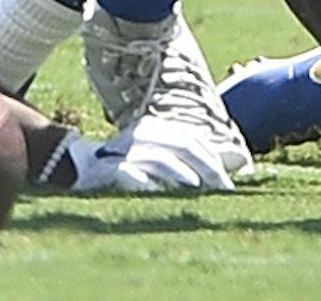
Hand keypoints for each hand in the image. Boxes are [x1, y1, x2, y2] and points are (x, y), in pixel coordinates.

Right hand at [50, 119, 239, 192]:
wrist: (78, 167)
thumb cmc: (129, 164)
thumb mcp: (162, 156)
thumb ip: (198, 158)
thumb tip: (242, 159)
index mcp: (156, 128)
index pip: (192, 139)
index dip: (215, 157)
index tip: (233, 182)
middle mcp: (142, 135)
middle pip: (181, 145)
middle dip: (205, 167)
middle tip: (223, 189)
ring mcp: (124, 151)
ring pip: (158, 159)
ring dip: (179, 173)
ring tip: (196, 187)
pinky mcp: (107, 169)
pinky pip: (126, 173)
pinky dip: (140, 181)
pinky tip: (153, 190)